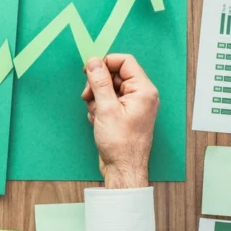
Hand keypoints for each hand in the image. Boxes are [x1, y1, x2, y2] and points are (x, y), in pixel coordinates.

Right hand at [81, 54, 158, 188]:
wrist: (123, 169)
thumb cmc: (121, 143)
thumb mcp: (106, 108)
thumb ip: (99, 82)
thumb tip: (93, 62)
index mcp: (143, 90)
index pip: (125, 62)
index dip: (105, 63)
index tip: (89, 70)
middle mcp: (141, 95)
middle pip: (114, 75)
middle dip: (97, 84)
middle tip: (87, 95)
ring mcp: (132, 105)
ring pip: (108, 89)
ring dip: (96, 98)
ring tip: (95, 114)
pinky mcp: (124, 114)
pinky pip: (108, 101)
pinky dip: (99, 108)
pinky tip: (98, 121)